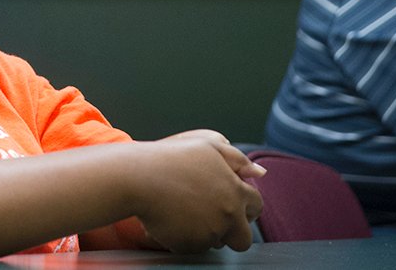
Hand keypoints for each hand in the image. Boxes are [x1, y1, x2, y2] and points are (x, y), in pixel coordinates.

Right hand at [127, 130, 263, 253]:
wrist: (136, 177)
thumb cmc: (170, 158)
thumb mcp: (207, 147)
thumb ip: (238, 159)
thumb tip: (259, 173)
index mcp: (235, 191)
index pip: (256, 207)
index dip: (246, 207)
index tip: (232, 205)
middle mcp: (227, 216)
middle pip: (244, 238)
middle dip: (234, 232)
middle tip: (212, 218)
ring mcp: (209, 233)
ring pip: (216, 243)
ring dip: (207, 233)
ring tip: (186, 212)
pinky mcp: (189, 245)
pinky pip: (194, 248)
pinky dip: (186, 238)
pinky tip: (173, 220)